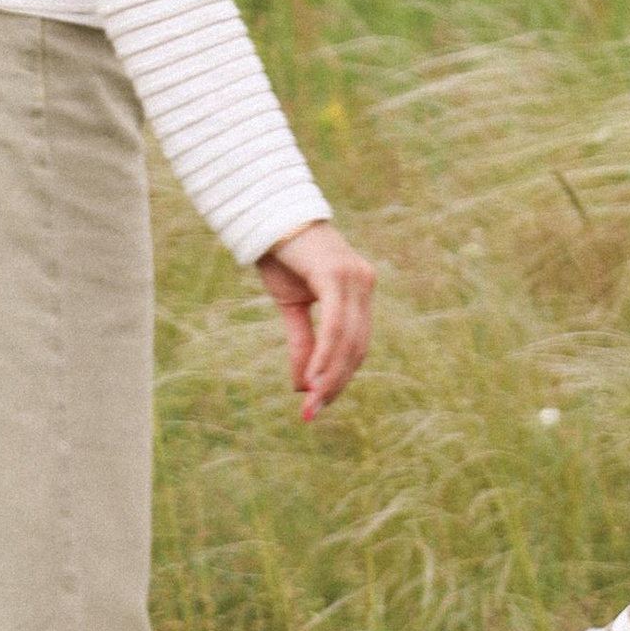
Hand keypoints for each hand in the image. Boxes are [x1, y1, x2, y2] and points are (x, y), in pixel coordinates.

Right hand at [257, 219, 377, 417]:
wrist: (265, 216)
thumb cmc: (281, 257)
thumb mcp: (293, 306)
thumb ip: (303, 342)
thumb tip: (301, 386)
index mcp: (359, 292)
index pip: (357, 346)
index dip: (340, 377)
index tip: (318, 404)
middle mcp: (364, 284)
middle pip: (357, 348)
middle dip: (335, 384)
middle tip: (312, 413)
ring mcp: (355, 278)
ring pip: (349, 341)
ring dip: (329, 376)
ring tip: (310, 402)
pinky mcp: (337, 275)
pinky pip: (336, 325)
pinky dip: (325, 354)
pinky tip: (312, 377)